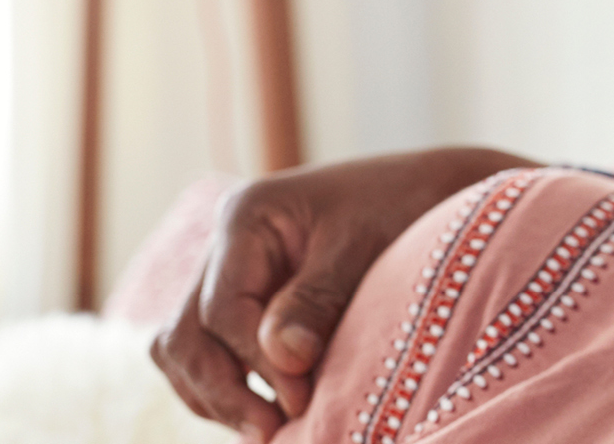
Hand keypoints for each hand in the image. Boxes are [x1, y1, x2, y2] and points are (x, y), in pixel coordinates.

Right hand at [152, 147, 535, 439]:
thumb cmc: (403, 206)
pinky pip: (207, 353)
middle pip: (184, 334)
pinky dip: (225, 388)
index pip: (222, 310)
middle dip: (221, 390)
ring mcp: (228, 275)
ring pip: (182, 349)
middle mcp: (224, 245)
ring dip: (215, 395)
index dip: (255, 364)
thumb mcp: (364, 247)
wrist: (431, 192)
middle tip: (271, 432)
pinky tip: (267, 413)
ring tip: (268, 431)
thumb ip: (317, 300)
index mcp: (246, 217)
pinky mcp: (243, 302)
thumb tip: (282, 358)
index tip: (301, 401)